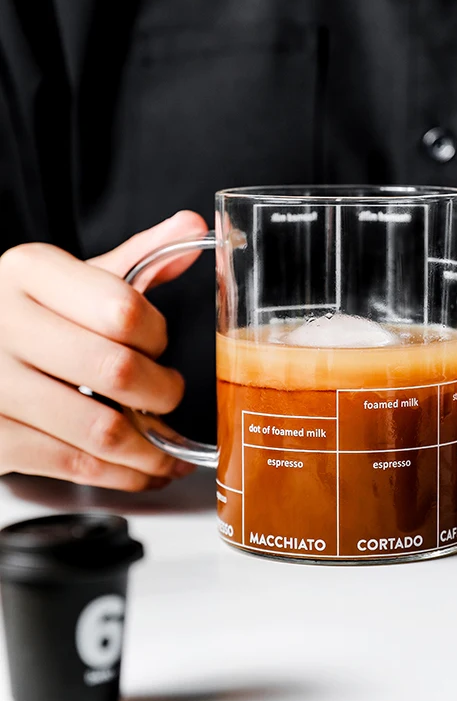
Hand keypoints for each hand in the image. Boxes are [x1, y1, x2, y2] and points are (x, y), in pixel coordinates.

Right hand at [0, 211, 207, 490]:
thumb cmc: (28, 316)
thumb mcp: (72, 279)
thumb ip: (137, 257)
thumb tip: (193, 226)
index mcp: (28, 271)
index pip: (121, 307)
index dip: (157, 334)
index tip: (160, 345)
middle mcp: (3, 323)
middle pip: (116, 370)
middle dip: (162, 392)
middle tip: (169, 394)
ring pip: (100, 429)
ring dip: (149, 447)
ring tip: (166, 445)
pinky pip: (73, 465)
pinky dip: (120, 475)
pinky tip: (139, 470)